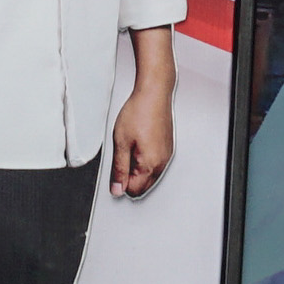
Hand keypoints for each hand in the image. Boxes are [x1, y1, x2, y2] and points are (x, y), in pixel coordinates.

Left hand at [109, 28, 176, 196]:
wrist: (154, 93)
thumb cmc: (139, 112)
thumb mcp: (121, 143)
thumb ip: (119, 169)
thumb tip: (117, 188)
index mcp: (150, 165)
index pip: (134, 190)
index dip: (121, 182)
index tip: (116, 168)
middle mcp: (162, 163)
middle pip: (143, 186)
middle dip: (130, 177)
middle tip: (122, 156)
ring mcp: (167, 156)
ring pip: (150, 175)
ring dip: (138, 168)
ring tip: (130, 147)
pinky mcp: (168, 148)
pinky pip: (156, 164)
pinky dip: (146, 160)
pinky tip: (139, 143)